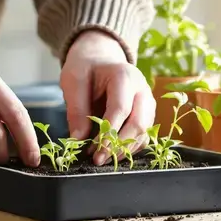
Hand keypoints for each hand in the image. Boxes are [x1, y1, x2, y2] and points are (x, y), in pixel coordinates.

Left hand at [61, 30, 155, 164]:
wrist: (100, 60)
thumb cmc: (86, 68)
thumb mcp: (74, 81)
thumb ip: (76, 109)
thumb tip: (78, 140)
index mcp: (125, 76)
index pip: (121, 108)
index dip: (109, 133)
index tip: (95, 152)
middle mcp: (142, 90)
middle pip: (139, 123)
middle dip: (119, 145)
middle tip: (98, 160)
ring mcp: (147, 103)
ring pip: (144, 133)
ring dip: (124, 150)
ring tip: (101, 158)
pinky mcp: (146, 116)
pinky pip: (143, 137)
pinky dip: (129, 149)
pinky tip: (111, 153)